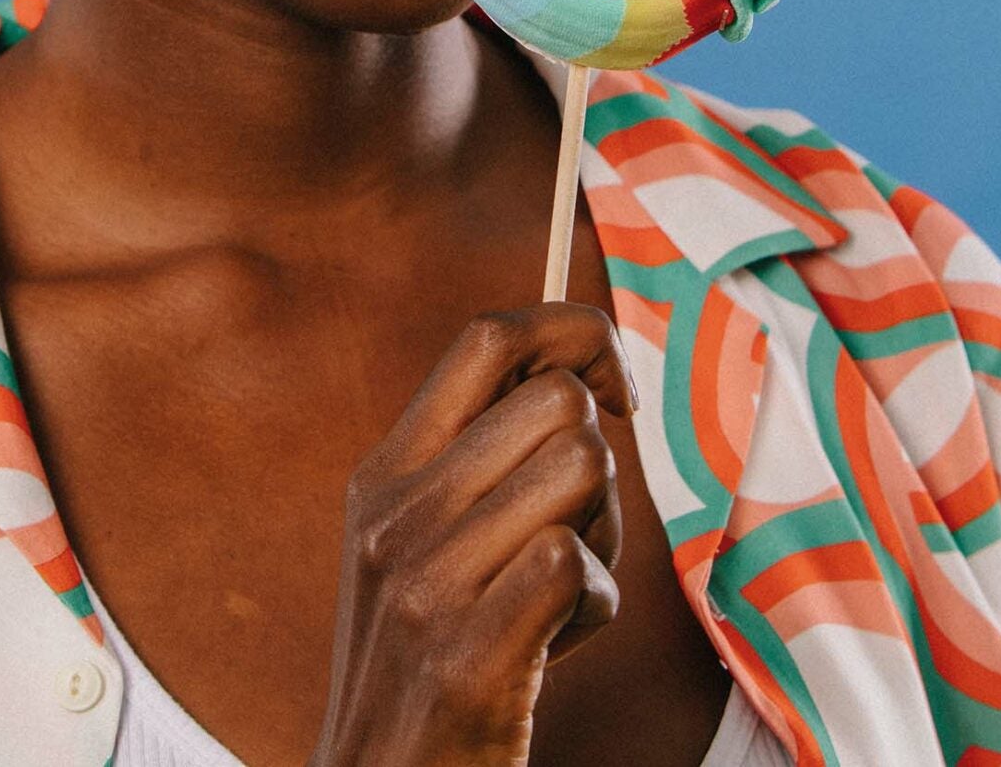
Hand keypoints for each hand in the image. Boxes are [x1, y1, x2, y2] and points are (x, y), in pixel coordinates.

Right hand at [306, 303, 632, 766]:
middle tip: (576, 532)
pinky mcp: (464, 652)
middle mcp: (396, 512)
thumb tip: (578, 379)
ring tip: (563, 591)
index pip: (487, 337)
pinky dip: (596, 604)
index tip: (613, 389)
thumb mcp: (424, 547)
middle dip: (599, 465)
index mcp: (386, 474)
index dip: (573, 333)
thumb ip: (480, 466)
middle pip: (558, 404)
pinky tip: (560, 639)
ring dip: (602, 534)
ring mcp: (424, 581)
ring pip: (579, 470)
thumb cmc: (435, 666)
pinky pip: (574, 563)